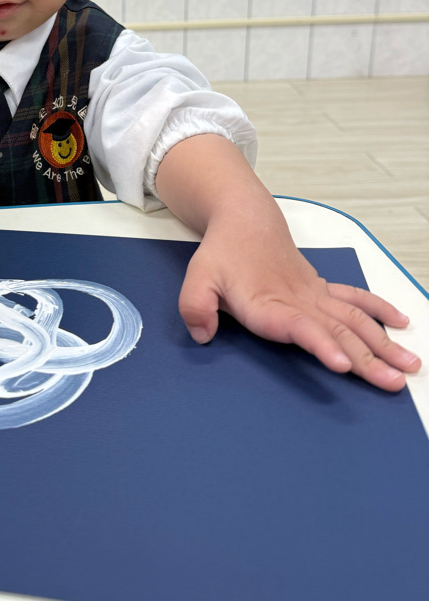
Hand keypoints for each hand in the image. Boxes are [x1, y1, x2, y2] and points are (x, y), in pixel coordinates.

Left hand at [178, 222, 421, 391]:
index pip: (299, 326)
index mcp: (268, 304)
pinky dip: (379, 310)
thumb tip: (202, 334)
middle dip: (367, 358)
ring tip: (409, 365)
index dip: (321, 345)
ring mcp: (313, 295)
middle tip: (393, 382)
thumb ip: (195, 306)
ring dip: (382, 343)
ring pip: (354, 319)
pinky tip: (401, 324)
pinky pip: (355, 298)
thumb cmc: (223, 252)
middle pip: (337, 330)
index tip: (342, 364)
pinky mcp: (321, 289)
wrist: (244, 219)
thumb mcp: (197, 277)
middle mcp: (298, 301)